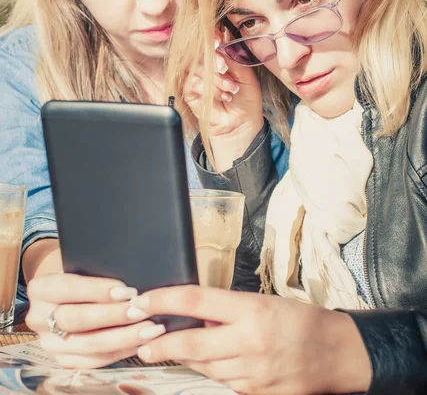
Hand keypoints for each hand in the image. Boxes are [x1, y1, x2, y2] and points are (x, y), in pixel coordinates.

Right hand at [26, 273, 166, 367]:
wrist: (61, 292)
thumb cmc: (79, 272)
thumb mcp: (81, 263)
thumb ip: (97, 270)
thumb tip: (132, 278)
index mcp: (40, 289)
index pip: (69, 288)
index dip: (99, 290)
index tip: (127, 290)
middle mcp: (39, 318)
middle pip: (78, 319)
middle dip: (114, 316)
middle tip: (142, 311)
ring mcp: (50, 343)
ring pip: (88, 344)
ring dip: (123, 337)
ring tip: (150, 329)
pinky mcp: (64, 360)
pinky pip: (95, 360)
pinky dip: (121, 351)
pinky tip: (141, 342)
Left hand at [131, 285, 371, 394]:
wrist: (336, 353)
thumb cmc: (300, 320)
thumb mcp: (263, 302)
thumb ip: (228, 309)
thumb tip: (194, 314)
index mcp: (251, 310)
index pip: (195, 300)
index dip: (163, 300)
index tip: (143, 301)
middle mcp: (248, 342)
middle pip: (190, 343)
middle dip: (160, 344)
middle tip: (141, 341)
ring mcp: (252, 373)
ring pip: (203, 367)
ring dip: (186, 358)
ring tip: (172, 349)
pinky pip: (223, 383)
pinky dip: (211, 372)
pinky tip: (211, 362)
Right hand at [184, 30, 263, 169]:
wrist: (243, 122)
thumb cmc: (246, 97)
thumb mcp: (245, 73)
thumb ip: (232, 55)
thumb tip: (223, 34)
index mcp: (218, 55)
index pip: (209, 39)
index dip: (212, 37)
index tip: (219, 40)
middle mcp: (205, 64)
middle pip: (200, 51)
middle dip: (215, 60)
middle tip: (226, 69)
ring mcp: (196, 77)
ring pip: (198, 68)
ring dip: (217, 79)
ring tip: (231, 90)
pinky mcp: (189, 91)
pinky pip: (193, 83)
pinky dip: (210, 89)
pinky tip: (222, 96)